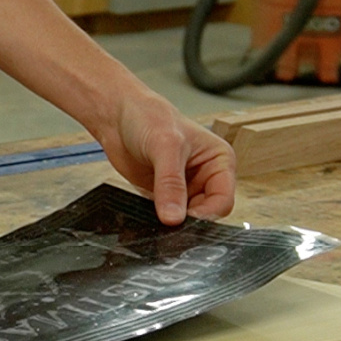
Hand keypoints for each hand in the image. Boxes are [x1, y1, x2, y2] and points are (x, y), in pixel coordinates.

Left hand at [89, 81, 235, 224]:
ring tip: (155, 219)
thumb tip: (174, 218)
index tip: (183, 220)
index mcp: (219, 161)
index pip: (223, 200)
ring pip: (185, 218)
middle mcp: (206, 176)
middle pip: (207, 213)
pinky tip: (147, 217)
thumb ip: (170, 183)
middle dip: (188, 220)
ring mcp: (184, 187)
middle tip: (167, 224)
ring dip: (172, 222)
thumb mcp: (165, 146)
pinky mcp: (163, 195)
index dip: (206, 214)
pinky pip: (166, 216)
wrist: (117, 115)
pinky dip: (157, 221)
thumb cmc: (148, 117)